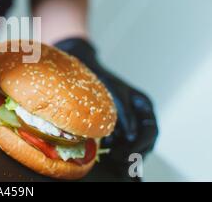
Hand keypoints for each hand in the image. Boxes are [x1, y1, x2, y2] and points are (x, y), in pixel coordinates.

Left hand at [55, 38, 158, 176]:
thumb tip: (131, 136)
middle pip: (145, 143)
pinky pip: (120, 144)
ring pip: (133, 146)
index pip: (150, 131)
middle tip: (118, 160)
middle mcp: (139, 117)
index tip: (127, 152)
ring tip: (114, 162)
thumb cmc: (100, 79)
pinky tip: (109, 158)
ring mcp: (127, 125)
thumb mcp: (114, 94)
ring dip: (126, 156)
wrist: (84, 72)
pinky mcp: (115, 130)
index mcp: (143, 106)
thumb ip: (124, 114)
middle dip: (134, 154)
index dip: (141, 144)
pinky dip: (117, 152)